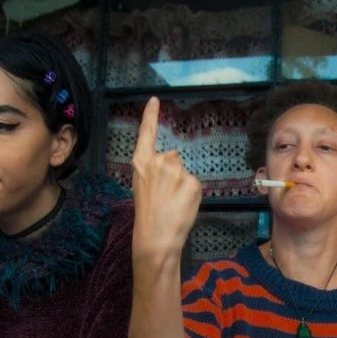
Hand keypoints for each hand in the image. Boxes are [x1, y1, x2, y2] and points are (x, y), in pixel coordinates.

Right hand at [131, 97, 201, 255]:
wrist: (156, 237)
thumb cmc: (149, 215)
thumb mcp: (144, 187)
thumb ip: (156, 170)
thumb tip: (173, 161)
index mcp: (141, 163)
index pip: (146, 133)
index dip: (151, 115)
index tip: (155, 100)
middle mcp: (158, 161)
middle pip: (173, 158)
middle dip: (173, 174)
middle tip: (165, 196)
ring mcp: (176, 171)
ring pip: (185, 172)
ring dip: (183, 185)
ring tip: (172, 203)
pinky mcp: (192, 182)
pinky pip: (195, 183)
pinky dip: (192, 194)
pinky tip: (182, 206)